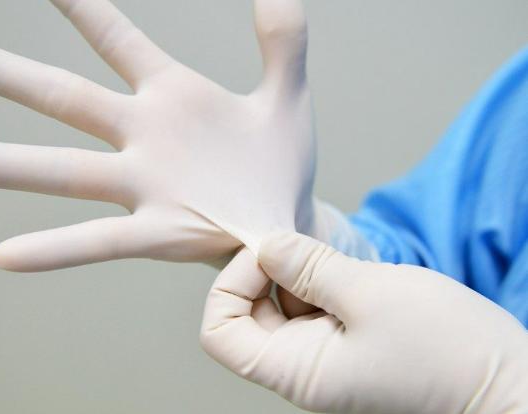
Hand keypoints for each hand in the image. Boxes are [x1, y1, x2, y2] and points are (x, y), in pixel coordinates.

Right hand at [0, 0, 320, 271]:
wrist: (286, 224)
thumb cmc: (281, 165)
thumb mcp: (288, 97)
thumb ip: (283, 42)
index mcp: (172, 97)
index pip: (113, 39)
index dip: (76, 5)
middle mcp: (145, 137)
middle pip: (64, 97)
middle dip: (10, 75)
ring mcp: (146, 186)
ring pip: (65, 171)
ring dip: (10, 165)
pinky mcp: (159, 232)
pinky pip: (100, 240)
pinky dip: (56, 248)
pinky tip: (6, 256)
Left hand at [201, 232, 527, 413]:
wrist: (504, 382)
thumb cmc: (445, 349)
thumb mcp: (369, 294)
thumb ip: (309, 268)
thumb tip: (266, 245)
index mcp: (296, 370)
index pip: (221, 333)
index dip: (232, 286)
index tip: (270, 255)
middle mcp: (303, 365)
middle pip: (248, 313)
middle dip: (265, 271)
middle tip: (299, 242)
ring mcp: (325, 351)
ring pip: (282, 302)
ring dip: (297, 270)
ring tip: (332, 256)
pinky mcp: (347, 337)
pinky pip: (314, 301)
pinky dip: (320, 276)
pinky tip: (344, 265)